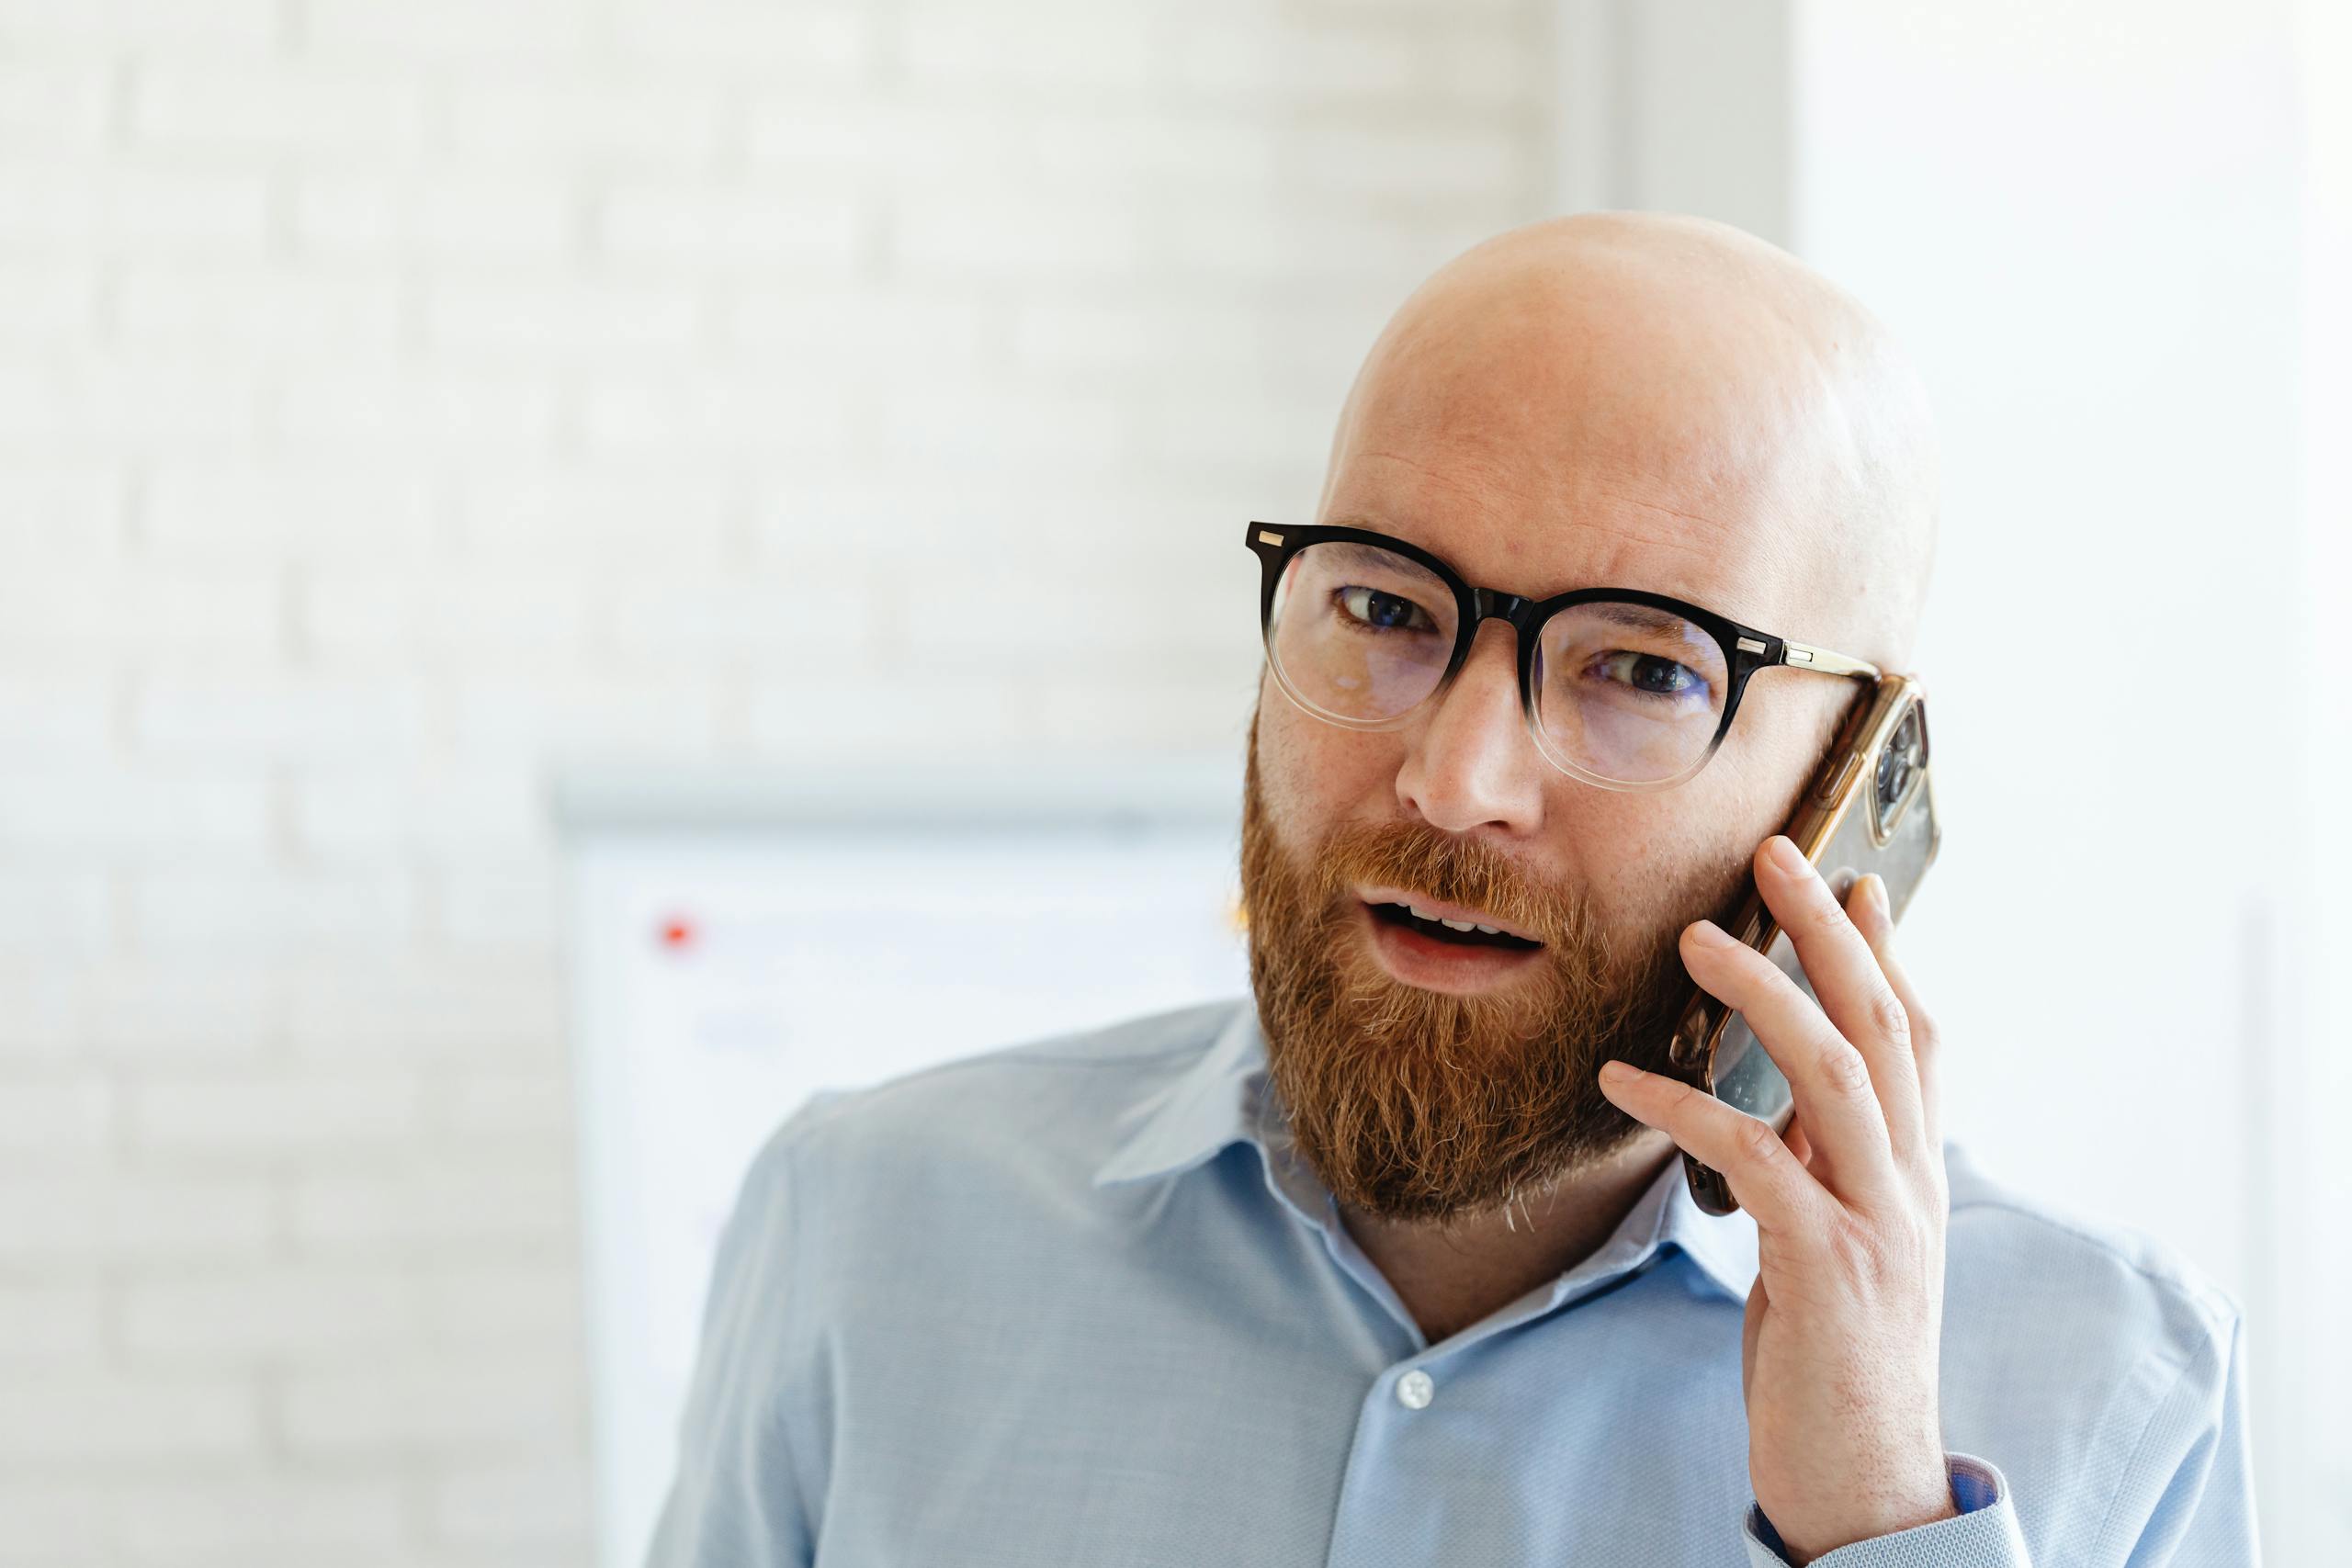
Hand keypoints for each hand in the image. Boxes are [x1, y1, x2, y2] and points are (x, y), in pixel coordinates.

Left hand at [1596, 835, 1953, 1563]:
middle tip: (1774, 853)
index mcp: (1914, 1170)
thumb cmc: (1834, 1353)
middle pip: (1882, 1026)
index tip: (1846, 876)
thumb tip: (1787, 1089)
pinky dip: (1689, 1108)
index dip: (1882, 951)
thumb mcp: (1836, 1237)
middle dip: (1830, 931)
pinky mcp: (1827, 1269)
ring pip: (1837, 1074)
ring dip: (1770, 994)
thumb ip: (1823, 1159)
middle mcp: (1912, 1183)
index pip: (1915, 1033)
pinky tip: (1623, 1079)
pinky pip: (1760, 1162)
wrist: (1867, 1479)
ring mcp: (1879, 1224)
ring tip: (1697, 936)